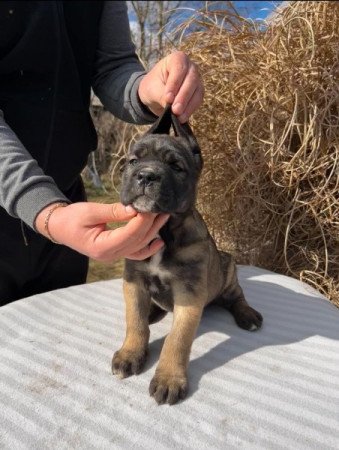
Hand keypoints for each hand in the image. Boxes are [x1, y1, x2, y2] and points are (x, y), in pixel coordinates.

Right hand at [35, 202, 168, 261]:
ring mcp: (114, 256)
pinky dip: (148, 248)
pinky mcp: (116, 252)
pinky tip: (159, 240)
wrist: (59, 227)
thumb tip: (134, 209)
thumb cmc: (71, 218)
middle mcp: (110, 255)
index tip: (150, 206)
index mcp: (101, 247)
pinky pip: (135, 252)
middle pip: (137, 240)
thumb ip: (113, 212)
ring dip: (153, 231)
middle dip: (151, 224)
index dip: (142, 220)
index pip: (129, 234)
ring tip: (164, 216)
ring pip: (139, 246)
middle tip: (161, 207)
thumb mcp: (90, 211)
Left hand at [138, 51, 203, 122]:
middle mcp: (190, 67)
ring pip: (197, 91)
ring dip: (188, 106)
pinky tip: (182, 117)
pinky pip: (197, 101)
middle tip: (175, 110)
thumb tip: (172, 107)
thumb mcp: (152, 89)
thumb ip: (161, 95)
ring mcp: (196, 80)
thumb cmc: (152, 86)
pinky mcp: (198, 92)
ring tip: (178, 116)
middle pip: (191, 80)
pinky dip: (190, 110)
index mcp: (177, 59)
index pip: (179, 69)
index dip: (174, 84)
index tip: (168, 98)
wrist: (155, 93)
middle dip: (183, 97)